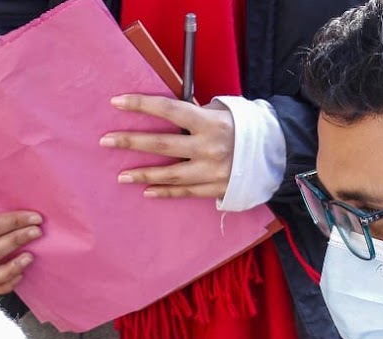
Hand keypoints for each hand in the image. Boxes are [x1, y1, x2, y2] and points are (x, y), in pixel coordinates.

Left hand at [102, 94, 235, 198]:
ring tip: (121, 175)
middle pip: (162, 143)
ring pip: (170, 174)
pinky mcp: (216, 189)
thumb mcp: (223, 112)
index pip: (168, 110)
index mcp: (209, 122)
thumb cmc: (244, 127)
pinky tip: (146, 190)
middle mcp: (209, 146)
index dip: (141, 105)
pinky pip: (185, 192)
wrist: (276, 154)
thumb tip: (166, 115)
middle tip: (106, 141)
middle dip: (131, 141)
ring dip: (142, 173)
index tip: (116, 102)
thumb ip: (196, 114)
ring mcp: (212, 171)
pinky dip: (165, 192)